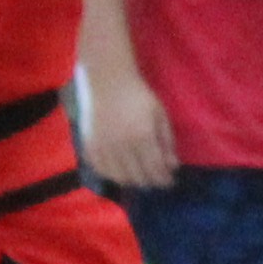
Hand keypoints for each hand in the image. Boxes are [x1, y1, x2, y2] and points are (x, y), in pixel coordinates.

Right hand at [86, 75, 179, 195]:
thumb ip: (167, 142)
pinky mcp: (90, 147)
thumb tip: (173, 167)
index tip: (170, 180)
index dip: (165, 179)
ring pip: (120, 178)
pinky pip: (102, 171)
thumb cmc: (138, 96)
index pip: (156, 169)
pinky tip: (121, 171)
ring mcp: (103, 148)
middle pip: (139, 177)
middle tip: (157, 179)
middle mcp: (121, 146)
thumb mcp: (160, 115)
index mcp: (142, 136)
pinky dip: (113, 175)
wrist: (107, 82)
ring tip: (141, 176)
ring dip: (133, 181)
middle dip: (151, 181)